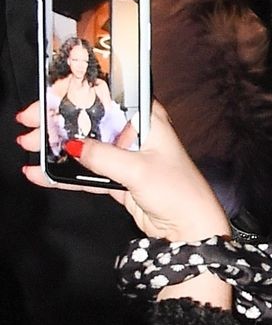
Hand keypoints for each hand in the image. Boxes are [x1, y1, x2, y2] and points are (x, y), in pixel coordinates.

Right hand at [18, 99, 229, 240]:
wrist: (190, 230)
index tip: (47, 99)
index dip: (75, 94)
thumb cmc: (179, 193)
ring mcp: (126, 156)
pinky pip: (86, 172)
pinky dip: (64, 174)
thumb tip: (72, 146)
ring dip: (57, 147)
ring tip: (28, 146)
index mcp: (147, 119)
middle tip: (28, 124)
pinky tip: (40, 173)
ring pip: (85, 146)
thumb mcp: (138, 170)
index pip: (106, 96)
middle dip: (57, 122)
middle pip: (90, 120)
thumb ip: (103, 156)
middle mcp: (135, 133)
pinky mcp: (118, 178)